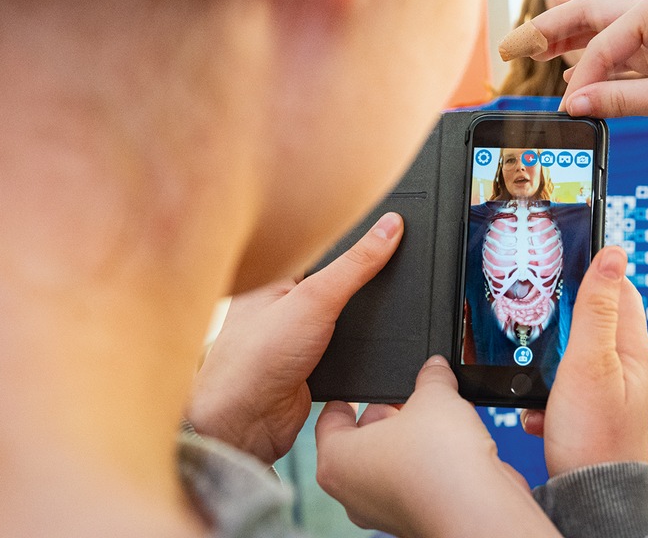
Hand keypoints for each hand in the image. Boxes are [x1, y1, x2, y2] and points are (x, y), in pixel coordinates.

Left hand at [186, 212, 402, 463]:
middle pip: (341, 277)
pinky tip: (379, 336)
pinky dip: (367, 341)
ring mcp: (303, 332)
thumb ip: (356, 263)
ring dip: (366, 313)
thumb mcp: (315, 298)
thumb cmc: (255, 360)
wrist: (246, 425)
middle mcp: (288, 300)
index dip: (358, 233)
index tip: (395, 223)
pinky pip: (351, 342)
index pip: (326, 242)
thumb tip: (390, 226)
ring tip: (391, 298)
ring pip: (348, 311)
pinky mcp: (317, 361)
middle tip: (401, 258)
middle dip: (367, 276)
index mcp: (277, 273)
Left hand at [314, 356, 557, 536]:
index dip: (349, 396)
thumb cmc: (439, 462)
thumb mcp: (434, 396)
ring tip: (437, 417)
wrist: (477, 508)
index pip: (329, 419)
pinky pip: (411, 481)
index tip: (362, 386)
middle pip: (361, 441)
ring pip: (387, 463)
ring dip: (409, 439)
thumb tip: (435, 368)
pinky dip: (426, 462)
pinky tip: (451, 444)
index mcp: (337, 461)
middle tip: (411, 396)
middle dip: (388, 415)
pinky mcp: (411, 517)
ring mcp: (381, 510)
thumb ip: (431, 376)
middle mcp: (352, 491)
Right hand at [498, 0, 647, 146]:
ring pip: (597, 32)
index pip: (602, 42)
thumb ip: (623, 100)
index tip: (568, 107)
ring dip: (562, 43)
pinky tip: (565, 68)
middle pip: (587, 15)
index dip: (581, 77)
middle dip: (545, 30)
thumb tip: (573, 106)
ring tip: (521, 51)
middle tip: (505, 47)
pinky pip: (617, 53)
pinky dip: (590, 62)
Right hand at [519, 246, 647, 476]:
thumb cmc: (594, 436)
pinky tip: (537, 410)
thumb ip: (598, 308)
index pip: (621, 289)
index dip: (594, 271)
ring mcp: (614, 393)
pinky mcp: (596, 417)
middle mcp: (630, 368)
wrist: (593, 499)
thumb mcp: (590, 361)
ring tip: (533, 371)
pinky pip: (568, 392)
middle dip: (565, 318)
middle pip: (596, 322)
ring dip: (551, 361)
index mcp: (634, 348)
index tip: (565, 263)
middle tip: (539, 317)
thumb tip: (614, 254)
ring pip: (577, 358)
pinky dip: (548, 396)